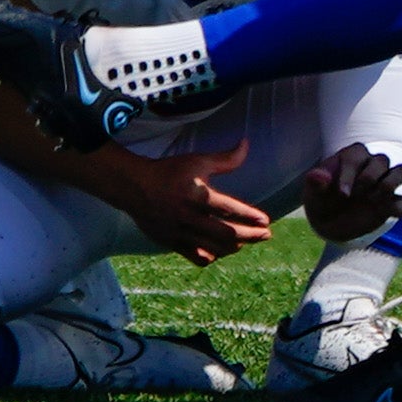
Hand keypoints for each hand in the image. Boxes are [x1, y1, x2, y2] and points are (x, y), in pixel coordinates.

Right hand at [111, 143, 273, 265]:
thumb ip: (225, 158)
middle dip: (249, 236)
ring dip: (233, 247)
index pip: (229, 209)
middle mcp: (189, 216)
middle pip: (226, 233)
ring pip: (213, 248)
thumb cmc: (170, 171)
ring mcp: (179, 232)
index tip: (266, 220)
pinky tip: (220, 251)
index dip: (249, 216)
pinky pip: (196, 257)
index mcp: (197, 195)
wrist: (135, 186)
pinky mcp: (171, 242)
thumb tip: (247, 144)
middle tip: (265, 235)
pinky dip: (211, 256)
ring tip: (245, 243)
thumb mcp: (198, 161)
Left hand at [300, 144, 401, 241]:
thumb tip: (317, 176)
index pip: (357, 155)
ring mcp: (385, 183)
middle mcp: (372, 165)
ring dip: (390, 186)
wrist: (329, 223)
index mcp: (352, 156)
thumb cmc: (321, 200)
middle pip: (382, 160)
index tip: (342, 194)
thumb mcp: (313, 194)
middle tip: (355, 197)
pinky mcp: (393, 203)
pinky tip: (385, 212)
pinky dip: (400, 207)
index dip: (351, 174)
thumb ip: (315, 183)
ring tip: (373, 201)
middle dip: (369, 179)